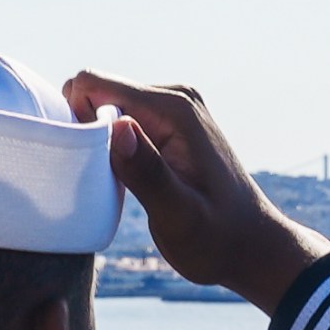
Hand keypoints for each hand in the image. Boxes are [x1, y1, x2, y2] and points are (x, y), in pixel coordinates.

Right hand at [65, 72, 329, 313]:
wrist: (252, 245)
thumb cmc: (217, 239)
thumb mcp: (179, 216)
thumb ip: (148, 173)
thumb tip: (117, 126)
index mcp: (173, 109)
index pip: (93, 84)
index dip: (77, 122)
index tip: (94, 167)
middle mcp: (174, 97)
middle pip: (95, 93)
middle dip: (86, 133)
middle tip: (108, 183)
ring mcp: (173, 109)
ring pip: (105, 108)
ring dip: (99, 144)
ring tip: (124, 186)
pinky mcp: (169, 124)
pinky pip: (121, 121)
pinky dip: (113, 148)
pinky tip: (131, 181)